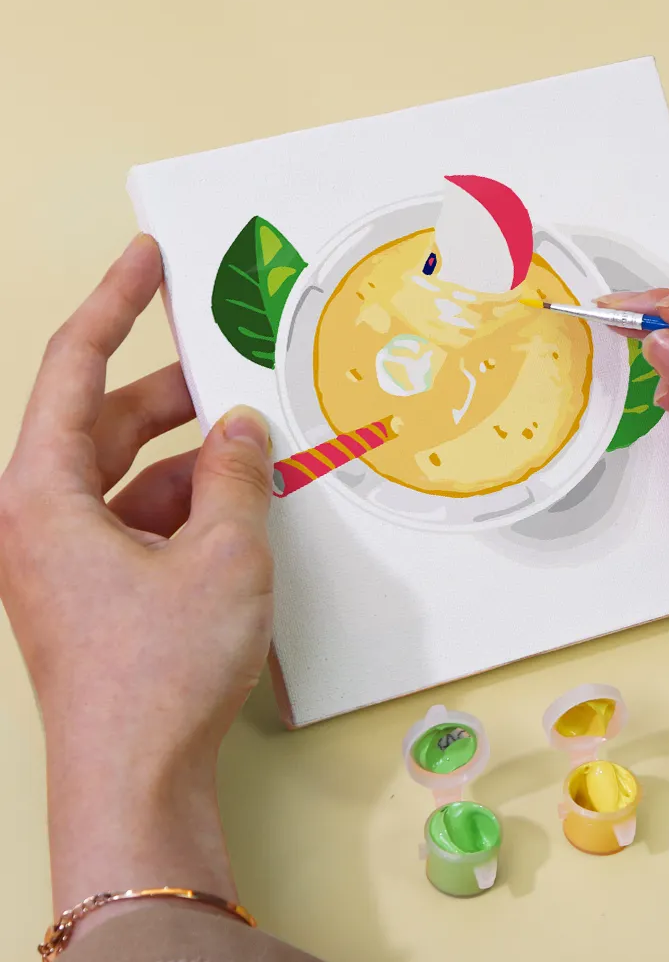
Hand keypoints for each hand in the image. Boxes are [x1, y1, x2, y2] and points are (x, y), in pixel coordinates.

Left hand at [0, 235, 273, 916]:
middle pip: (107, 424)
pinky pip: (144, 521)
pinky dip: (191, 507)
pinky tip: (240, 513)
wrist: (136, 779)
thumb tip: (241, 430)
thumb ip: (235, 474)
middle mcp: (43, 521)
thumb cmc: (158, 672)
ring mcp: (68, 559)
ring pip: (132, 476)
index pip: (75, 369)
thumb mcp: (222, 552)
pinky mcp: (97, 590)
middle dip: (174, 397)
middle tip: (228, 368)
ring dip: (193, 463)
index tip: (144, 260)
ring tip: (254, 456)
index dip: (114, 304)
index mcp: (44, 496)